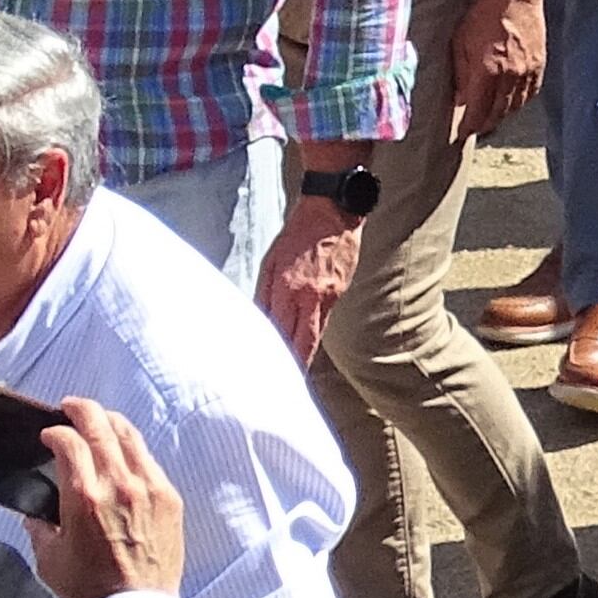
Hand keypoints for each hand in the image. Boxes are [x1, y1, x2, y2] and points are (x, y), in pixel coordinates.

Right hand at [32, 401, 187, 597]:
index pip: (71, 443)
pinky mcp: (169, 495)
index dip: (57, 431)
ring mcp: (148, 486)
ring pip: (130, 437)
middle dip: (83, 410)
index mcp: (84, 497)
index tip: (49, 434)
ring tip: (98, 419)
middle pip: (102, 428)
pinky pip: (149, 459)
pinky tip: (122, 450)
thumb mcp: (49, 558)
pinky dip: (132, 447)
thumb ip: (40, 527)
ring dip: (110, 422)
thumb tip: (37, 512)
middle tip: (71, 406)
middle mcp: (118, 484)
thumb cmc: (90, 586)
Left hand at [256, 203, 359, 362]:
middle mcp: (310, 296)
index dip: (271, 353)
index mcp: (287, 288)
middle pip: (302, 341)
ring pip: (315, 333)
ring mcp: (329, 295)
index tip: (262, 371)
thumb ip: (263, 293)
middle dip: (294, 365)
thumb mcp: (270, 261)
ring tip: (293, 370)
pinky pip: (324, 318)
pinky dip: (314, 331)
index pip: (278, 331)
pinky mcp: (341, 291)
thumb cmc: (296, 234)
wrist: (333, 212)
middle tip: (284, 385)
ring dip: (304, 352)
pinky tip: (306, 340)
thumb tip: (257, 320)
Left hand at [454, 0, 546, 134]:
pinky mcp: (540, 63)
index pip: (477, 112)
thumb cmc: (482, 14)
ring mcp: (528, 70)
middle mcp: (510, 75)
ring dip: (502, 115)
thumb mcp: (460, 43)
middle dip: (484, 124)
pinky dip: (519, 102)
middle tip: (475, 127)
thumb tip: (460, 99)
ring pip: (516, 106)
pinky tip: (511, 101)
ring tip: (491, 116)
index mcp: (487, 71)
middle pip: (498, 114)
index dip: (469, 127)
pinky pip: (530, 93)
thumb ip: (461, 75)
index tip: (461, 134)